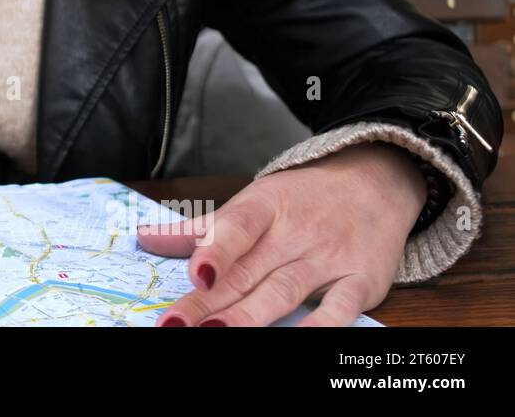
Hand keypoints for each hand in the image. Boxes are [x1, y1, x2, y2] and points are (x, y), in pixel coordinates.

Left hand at [137, 142, 427, 325]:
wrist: (375, 182)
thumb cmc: (302, 198)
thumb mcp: (252, 202)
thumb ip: (200, 228)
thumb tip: (145, 239)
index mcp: (265, 207)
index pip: (236, 227)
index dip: (214, 251)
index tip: (193, 275)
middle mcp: (295, 233)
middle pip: (247, 271)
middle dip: (209, 302)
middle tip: (176, 324)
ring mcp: (328, 258)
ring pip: (284, 291)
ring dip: (250, 316)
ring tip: (218, 333)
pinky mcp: (360, 281)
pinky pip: (340, 308)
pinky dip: (320, 325)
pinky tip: (296, 337)